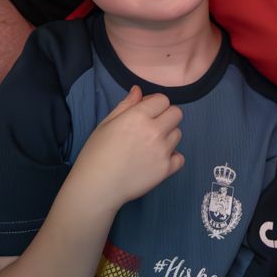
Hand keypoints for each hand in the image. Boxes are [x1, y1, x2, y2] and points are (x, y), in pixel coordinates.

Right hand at [72, 86, 183, 207]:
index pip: (163, 100)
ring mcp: (162, 151)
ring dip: (168, 136)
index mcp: (138, 116)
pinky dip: (172, 157)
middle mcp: (154, 131)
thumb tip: (139, 90)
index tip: (146, 112)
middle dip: (166, 116)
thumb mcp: (106, 123)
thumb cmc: (96, 153)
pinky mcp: (166, 170)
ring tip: (150, 146)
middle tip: (151, 127)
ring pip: (178, 134)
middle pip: (176, 114)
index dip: (155, 104)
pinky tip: (157, 159)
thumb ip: (126, 105)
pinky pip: (180, 157)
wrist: (97, 186)